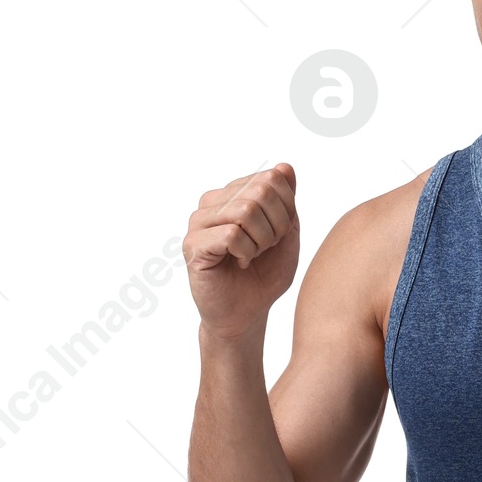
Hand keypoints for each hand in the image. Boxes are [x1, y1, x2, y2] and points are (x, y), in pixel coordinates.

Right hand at [183, 163, 299, 338]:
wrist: (246, 315)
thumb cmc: (264, 276)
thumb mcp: (287, 236)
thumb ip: (287, 202)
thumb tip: (284, 167)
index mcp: (234, 193)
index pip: (272, 178)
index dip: (287, 209)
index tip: (279, 235)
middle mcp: (213, 201)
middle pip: (260, 190)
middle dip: (276, 225)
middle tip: (267, 248)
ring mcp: (199, 221)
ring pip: (246, 210)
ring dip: (262, 240)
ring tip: (253, 256)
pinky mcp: (193, 244)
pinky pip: (232, 234)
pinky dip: (247, 252)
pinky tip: (240, 263)